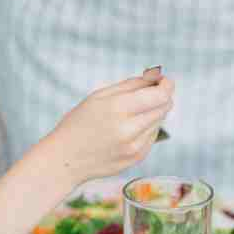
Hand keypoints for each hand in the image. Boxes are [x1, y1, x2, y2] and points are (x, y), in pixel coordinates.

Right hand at [43, 75, 174, 184]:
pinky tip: (128, 130)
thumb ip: (131, 84)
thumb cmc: (80, 122)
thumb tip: (157, 75)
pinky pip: (152, 137)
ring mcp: (135, 146)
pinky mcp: (137, 158)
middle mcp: (129, 129)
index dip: (167, 85)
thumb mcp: (100, 96)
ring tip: (131, 114)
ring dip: (152, 113)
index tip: (166, 80)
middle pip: (163, 108)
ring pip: (159, 122)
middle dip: (162, 97)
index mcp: (118, 108)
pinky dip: (146, 129)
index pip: (159, 95)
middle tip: (151, 92)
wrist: (66, 158)